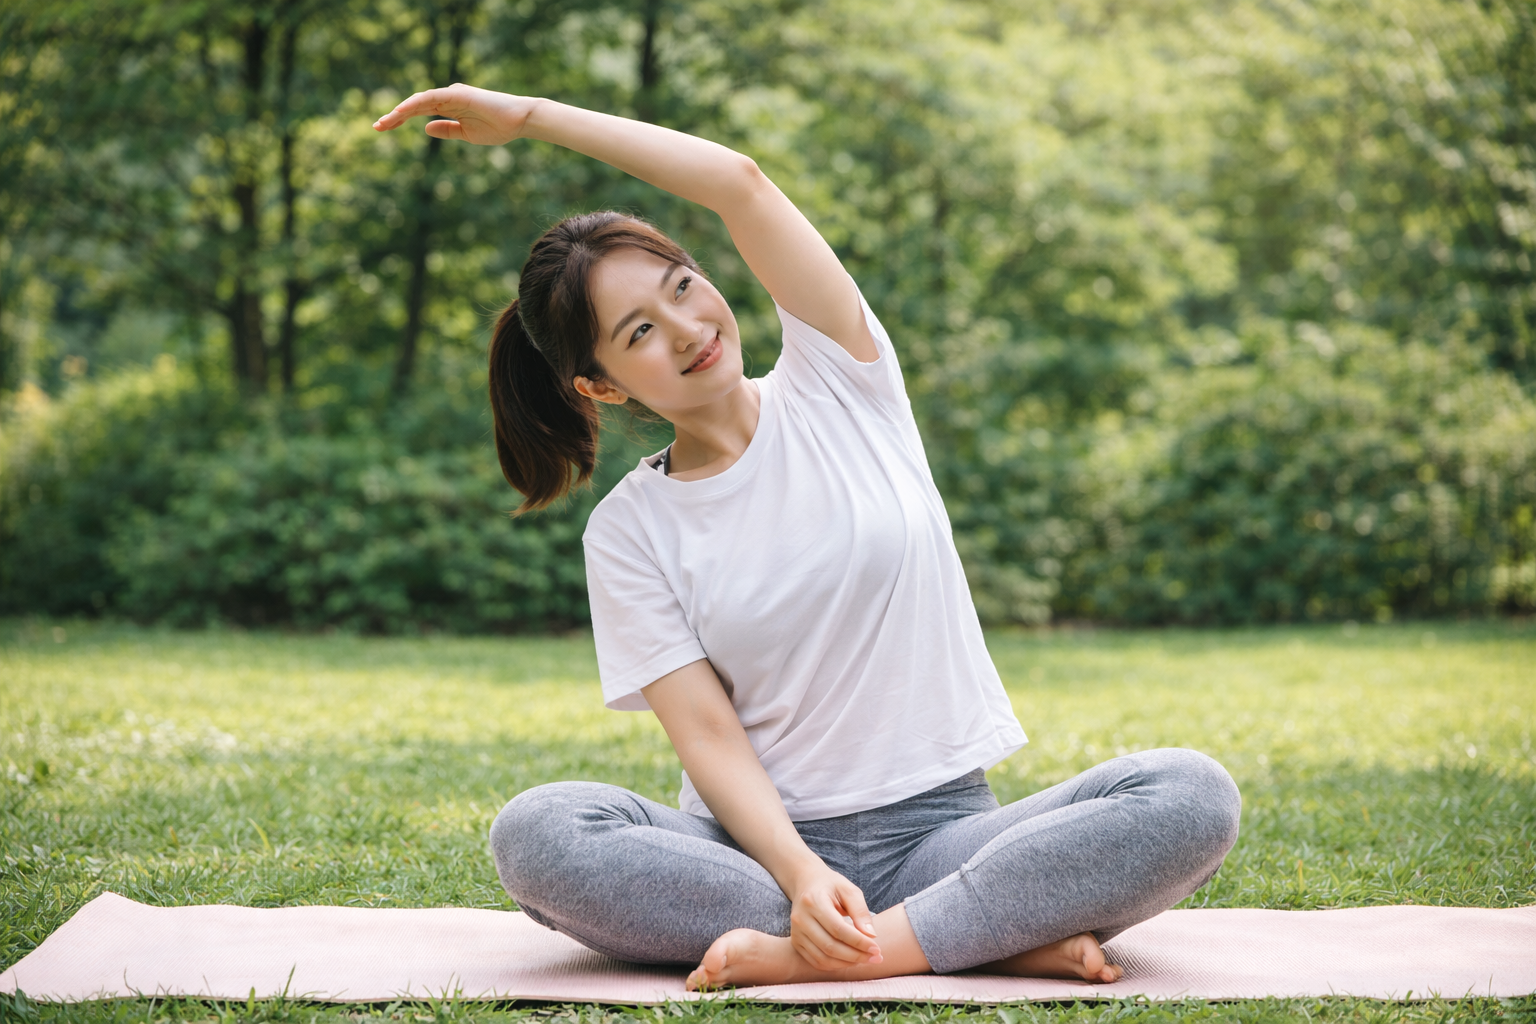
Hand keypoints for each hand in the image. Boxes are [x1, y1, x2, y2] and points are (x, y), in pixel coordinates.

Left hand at [372, 83, 536, 145]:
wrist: (519, 121)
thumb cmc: (498, 128)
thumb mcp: (466, 134)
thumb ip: (446, 130)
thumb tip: (425, 129)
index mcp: (449, 107)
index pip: (419, 111)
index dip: (400, 119)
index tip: (384, 128)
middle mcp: (447, 97)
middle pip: (414, 105)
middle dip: (394, 116)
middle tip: (376, 127)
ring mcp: (452, 94)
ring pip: (419, 100)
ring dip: (400, 111)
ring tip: (384, 122)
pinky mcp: (457, 94)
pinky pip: (431, 97)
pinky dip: (415, 103)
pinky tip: (401, 111)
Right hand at [786, 865, 881, 970]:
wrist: (806, 883)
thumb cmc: (831, 886)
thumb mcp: (849, 890)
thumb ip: (860, 911)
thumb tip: (871, 936)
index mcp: (814, 901)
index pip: (838, 929)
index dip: (859, 942)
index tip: (877, 949)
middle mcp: (801, 919)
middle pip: (830, 946)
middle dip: (856, 956)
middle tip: (875, 958)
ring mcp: (796, 932)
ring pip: (823, 958)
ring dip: (847, 963)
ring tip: (865, 959)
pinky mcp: (796, 942)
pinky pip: (816, 961)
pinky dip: (835, 966)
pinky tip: (850, 961)